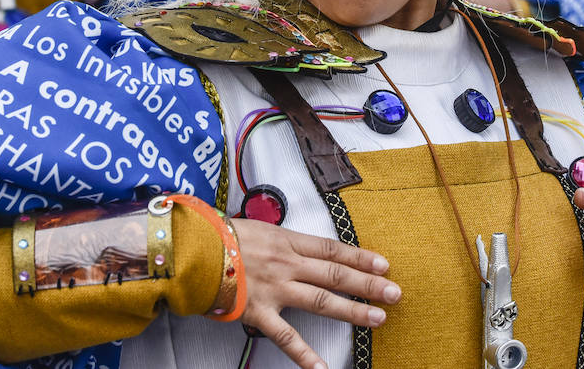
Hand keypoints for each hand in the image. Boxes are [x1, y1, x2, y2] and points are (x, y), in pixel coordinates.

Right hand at [229, 219, 399, 368]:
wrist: (190, 249)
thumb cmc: (219, 236)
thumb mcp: (257, 229)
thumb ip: (282, 242)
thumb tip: (302, 250)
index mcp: (287, 241)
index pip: (333, 248)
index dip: (360, 256)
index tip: (384, 264)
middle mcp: (287, 264)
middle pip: (336, 273)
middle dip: (368, 284)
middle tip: (394, 292)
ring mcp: (275, 289)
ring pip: (322, 300)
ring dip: (352, 310)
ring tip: (376, 319)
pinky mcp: (259, 313)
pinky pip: (287, 337)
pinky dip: (305, 356)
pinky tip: (322, 368)